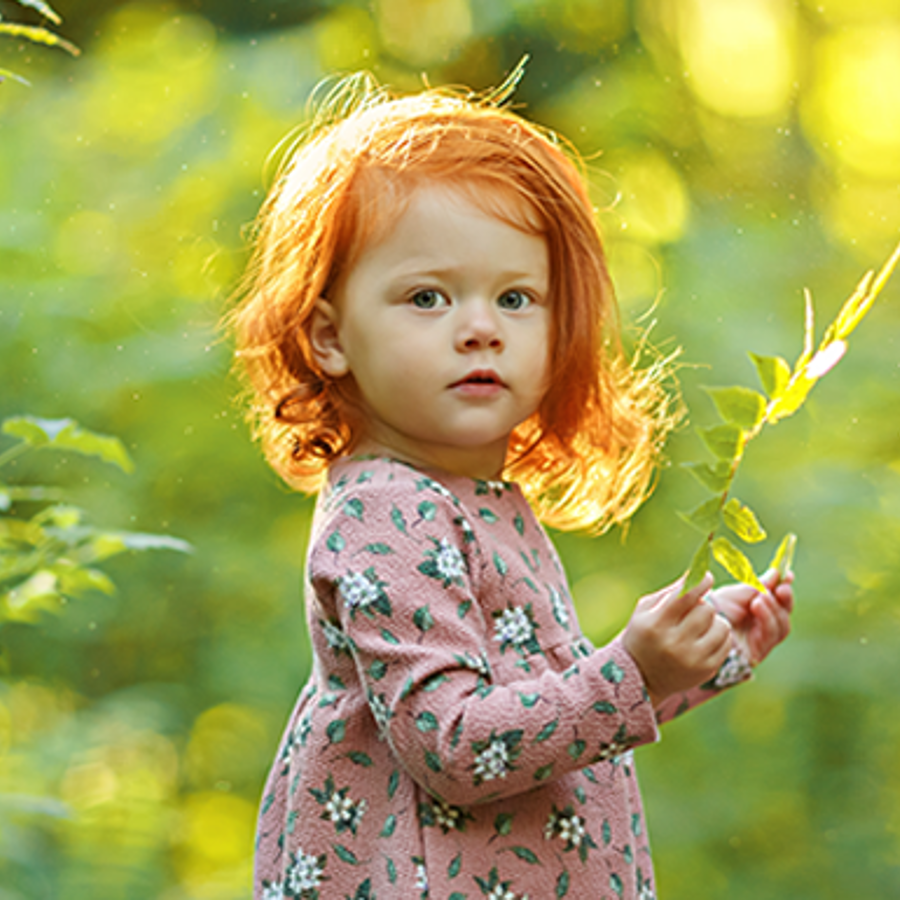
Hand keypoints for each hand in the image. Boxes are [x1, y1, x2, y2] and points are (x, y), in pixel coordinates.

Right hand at [623, 573, 732, 707]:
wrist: (640, 678)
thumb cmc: (642, 636)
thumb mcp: (645, 611)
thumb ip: (670, 592)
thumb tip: (697, 574)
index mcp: (656, 625)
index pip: (686, 596)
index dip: (701, 582)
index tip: (707, 576)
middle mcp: (675, 643)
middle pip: (706, 609)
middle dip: (702, 605)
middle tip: (694, 609)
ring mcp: (692, 659)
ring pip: (721, 626)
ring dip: (714, 620)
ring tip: (702, 625)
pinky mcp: (706, 670)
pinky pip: (726, 643)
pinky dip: (720, 636)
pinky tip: (707, 637)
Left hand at [708, 569, 793, 665]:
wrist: (696, 625)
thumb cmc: (714, 609)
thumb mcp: (736, 593)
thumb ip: (757, 586)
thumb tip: (776, 573)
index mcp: (759, 611)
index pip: (780, 601)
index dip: (785, 588)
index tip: (787, 574)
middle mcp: (762, 627)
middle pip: (784, 615)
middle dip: (785, 600)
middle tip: (781, 588)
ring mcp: (761, 640)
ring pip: (781, 626)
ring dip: (773, 608)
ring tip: (760, 597)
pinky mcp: (757, 652)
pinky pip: (771, 635)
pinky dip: (767, 618)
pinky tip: (757, 605)